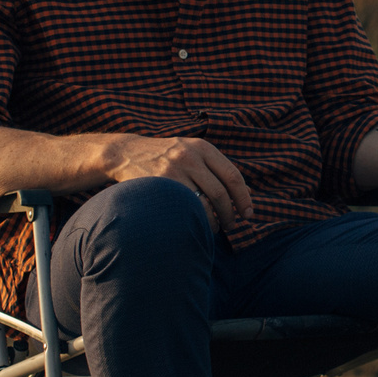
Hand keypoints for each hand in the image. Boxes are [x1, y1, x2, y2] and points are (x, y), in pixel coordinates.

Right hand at [97, 134, 253, 228]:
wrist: (128, 153)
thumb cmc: (168, 157)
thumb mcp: (194, 153)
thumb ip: (218, 169)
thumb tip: (249, 192)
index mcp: (203, 148)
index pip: (232, 176)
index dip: (243, 198)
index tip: (248, 213)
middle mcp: (190, 156)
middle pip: (220, 193)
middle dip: (229, 214)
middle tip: (232, 225)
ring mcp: (173, 170)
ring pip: (203, 204)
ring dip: (213, 222)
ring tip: (215, 228)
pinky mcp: (158, 184)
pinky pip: (183, 209)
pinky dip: (194, 221)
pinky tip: (196, 226)